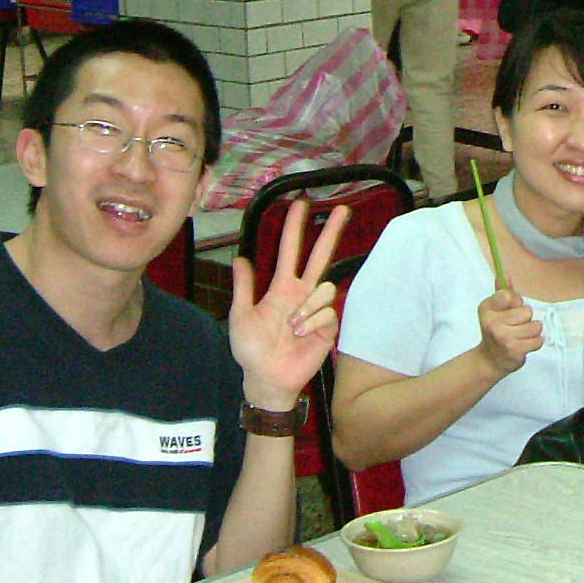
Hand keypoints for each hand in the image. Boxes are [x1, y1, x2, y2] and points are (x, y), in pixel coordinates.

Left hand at [230, 201, 347, 408]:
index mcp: (281, 288)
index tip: (301, 205)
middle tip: (343, 209)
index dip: (294, 228)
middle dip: (331, 232)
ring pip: (325, 288)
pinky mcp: (329, 326)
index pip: (290, 251)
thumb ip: (243, 287)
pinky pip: (328, 312)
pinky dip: (313, 321)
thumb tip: (240, 258)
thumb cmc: (251, 349)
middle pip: (321, 256)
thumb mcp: (240, 315)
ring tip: (293, 327)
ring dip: (307, 305)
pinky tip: (302, 335)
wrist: (267, 378)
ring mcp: (317, 310)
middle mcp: (302, 294)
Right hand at [476, 287, 543, 374]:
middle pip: (527, 311)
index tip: (509, 310)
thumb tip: (505, 273)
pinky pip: (539, 340)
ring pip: (536, 326)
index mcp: (486, 309)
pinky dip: (535, 343)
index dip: (515, 302)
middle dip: (526, 319)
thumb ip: (502, 292)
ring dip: (532, 332)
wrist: (490, 360)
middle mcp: (492, 323)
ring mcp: (503, 338)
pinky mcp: (515, 351)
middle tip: (514, 327)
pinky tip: (523, 345)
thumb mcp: (495, 310)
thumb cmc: (496, 330)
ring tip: (520, 336)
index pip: (509, 295)